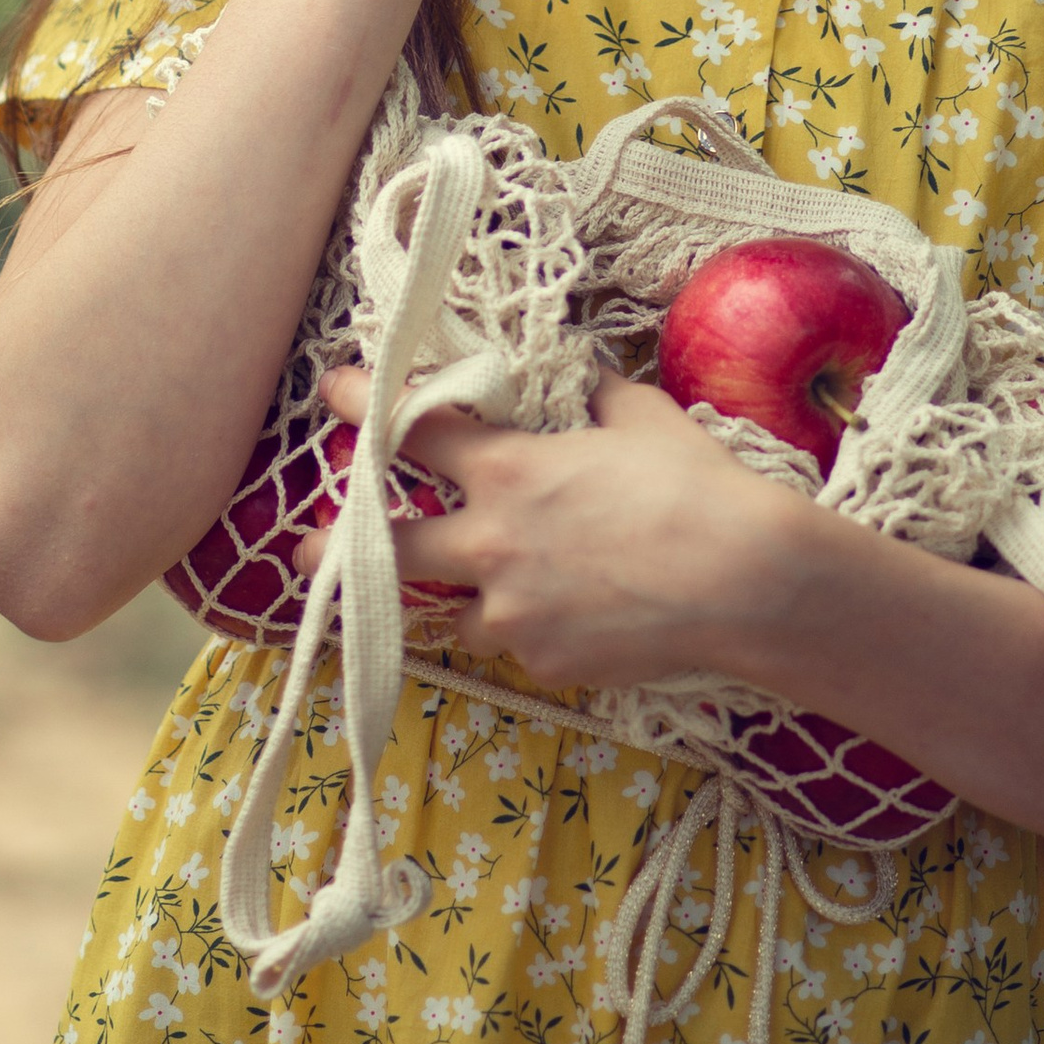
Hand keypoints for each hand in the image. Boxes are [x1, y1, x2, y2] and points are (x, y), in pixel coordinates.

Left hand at [305, 363, 804, 694]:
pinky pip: (515, 643)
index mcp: (508, 470)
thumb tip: (582, 381)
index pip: (414, 431)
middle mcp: (491, 543)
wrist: (741, 580)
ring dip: (456, 595)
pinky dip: (527, 629)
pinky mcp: (540, 663)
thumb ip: (593, 398)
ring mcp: (510, 612)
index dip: (365, 405)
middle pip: (390, 545)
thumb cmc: (694, 485)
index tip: (332, 392)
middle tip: (303, 551)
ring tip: (470, 594)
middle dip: (336, 547)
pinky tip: (572, 616)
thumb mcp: (640, 417)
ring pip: (453, 609)